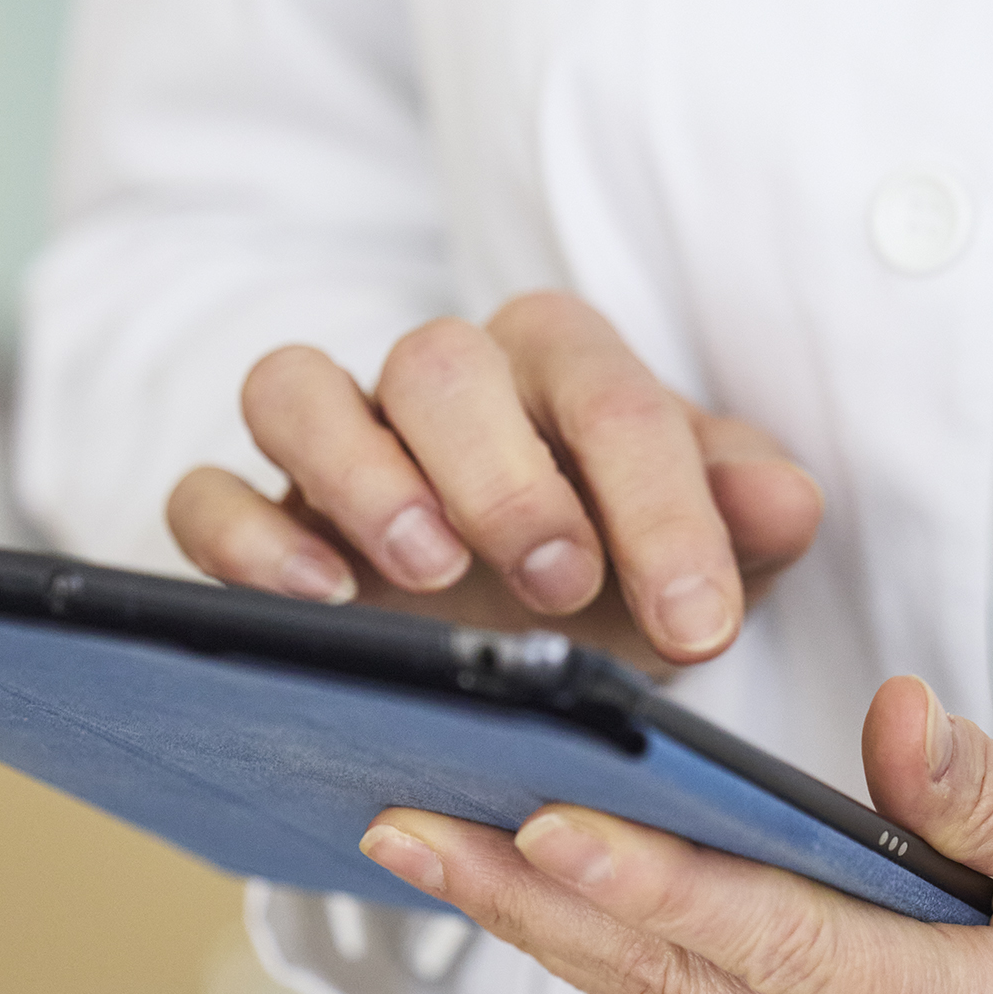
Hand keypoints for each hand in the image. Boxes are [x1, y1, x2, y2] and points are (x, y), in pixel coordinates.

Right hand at [168, 293, 823, 673]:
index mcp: (561, 366)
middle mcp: (438, 382)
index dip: (661, 506)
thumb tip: (787, 500)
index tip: (700, 623)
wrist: (521, 630)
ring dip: (358, 474)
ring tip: (429, 572)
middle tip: (560, 582)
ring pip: (297, 390)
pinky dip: (244, 535)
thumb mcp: (704, 552)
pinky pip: (205, 491)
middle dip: (504, 474)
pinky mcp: (250, 513)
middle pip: (439, 363)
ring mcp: (332, 442)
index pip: (611, 398)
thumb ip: (749, 521)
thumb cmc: (619, 566)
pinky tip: (314, 599)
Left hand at [354, 678, 992, 993]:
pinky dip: (640, 980)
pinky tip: (572, 924)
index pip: (767, 939)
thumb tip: (882, 720)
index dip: (639, 878)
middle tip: (407, 828)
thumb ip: (991, 787)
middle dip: (531, 908)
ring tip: (450, 861)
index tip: (529, 822)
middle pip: (683, 990)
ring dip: (561, 943)